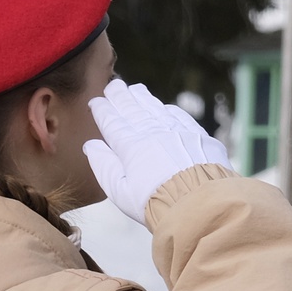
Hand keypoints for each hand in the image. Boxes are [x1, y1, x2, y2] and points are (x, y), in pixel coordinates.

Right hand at [83, 79, 231, 226]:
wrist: (200, 205)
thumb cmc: (156, 205)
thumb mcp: (120, 191)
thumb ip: (104, 166)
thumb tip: (91, 146)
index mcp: (132, 147)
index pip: (113, 123)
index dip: (103, 110)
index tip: (96, 102)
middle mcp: (154, 133)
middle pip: (133, 110)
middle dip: (121, 97)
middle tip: (114, 85)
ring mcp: (178, 133)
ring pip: (156, 109)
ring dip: (143, 99)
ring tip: (135, 90)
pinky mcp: (200, 137)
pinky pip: (180, 117)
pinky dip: (169, 110)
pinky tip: (165, 108)